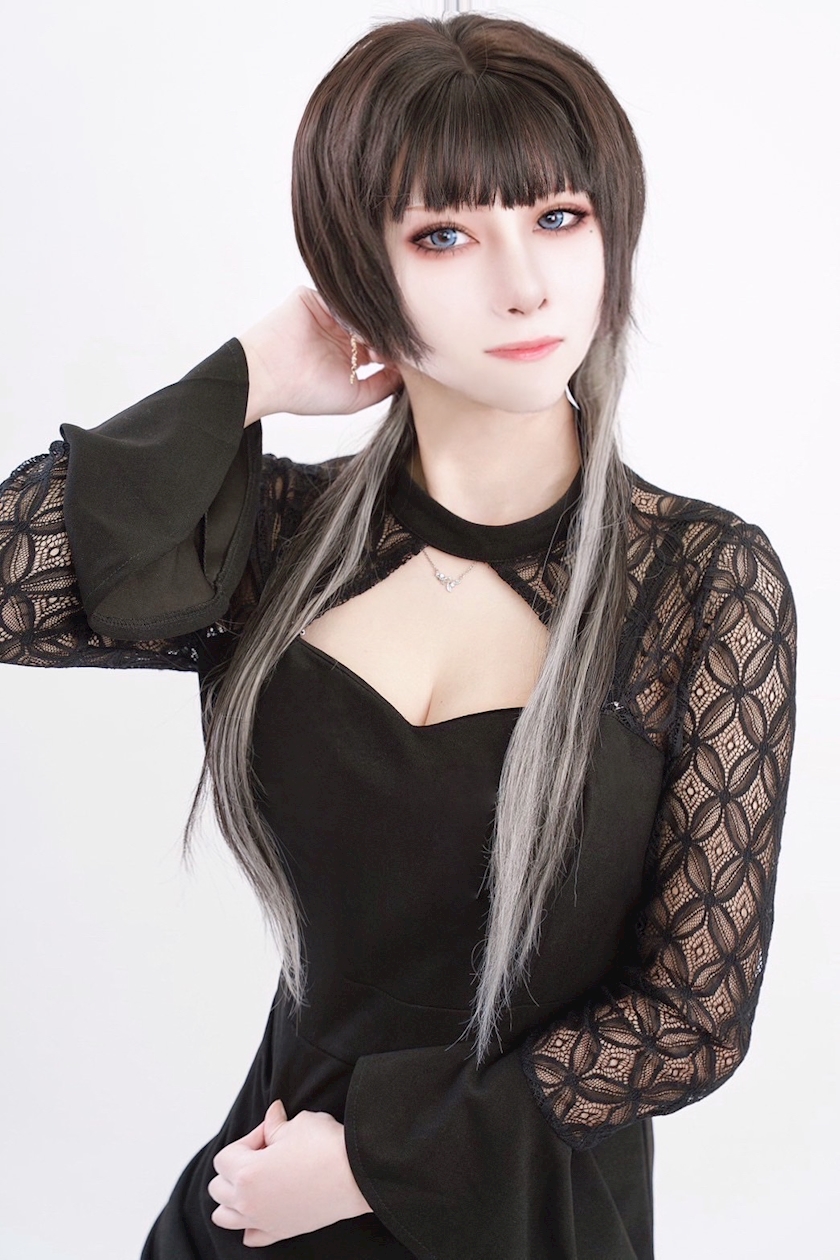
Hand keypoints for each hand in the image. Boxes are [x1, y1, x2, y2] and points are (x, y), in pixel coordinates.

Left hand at [208, 1098, 372, 1246]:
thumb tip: (272, 1115)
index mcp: (246, 1174)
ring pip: (224, 1216)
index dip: (249, 1138)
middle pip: (219, 1186)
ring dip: (233, 1197)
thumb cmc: (326, 1148)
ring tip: (256, 1180)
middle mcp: (248, 1203)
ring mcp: (263, 1221)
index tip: (270, 1131)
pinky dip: (250, 1222)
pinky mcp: (280, 1232)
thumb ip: (275, 1123)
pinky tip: (264, 1206)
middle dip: (236, 1166)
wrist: (357, 1175)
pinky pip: (250, 1235)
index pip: (227, 1155)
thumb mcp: (296, 1124)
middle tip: (265, 1152)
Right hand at [239, 286, 403, 424]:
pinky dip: (351, 313)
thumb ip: (384, 385)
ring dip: (370, 325)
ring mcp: (325, 314)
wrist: (270, 378)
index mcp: (347, 354)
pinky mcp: (310, 298)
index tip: (408, 358)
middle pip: (372, 325)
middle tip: (397, 347)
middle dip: (385, 336)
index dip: (394, 351)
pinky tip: (356, 331)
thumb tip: (409, 374)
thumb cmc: (306, 393)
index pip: (380, 344)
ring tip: (377, 342)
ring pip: (359, 312)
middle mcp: (338, 332)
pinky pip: (339, 299)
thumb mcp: (357, 396)